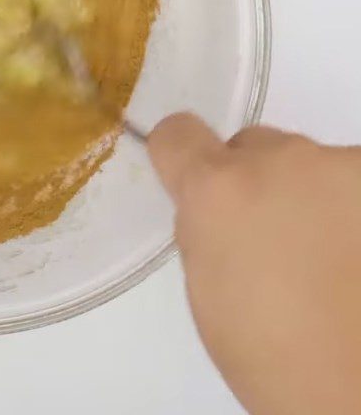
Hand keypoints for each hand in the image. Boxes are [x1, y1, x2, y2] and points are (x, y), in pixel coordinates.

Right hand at [149, 115, 360, 414]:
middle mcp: (275, 162)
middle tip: (276, 239)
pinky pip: (352, 179)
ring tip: (330, 254)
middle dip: (256, 183)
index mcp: (215, 189)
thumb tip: (215, 208)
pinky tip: (355, 253)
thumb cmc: (271, 350)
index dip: (181, 156)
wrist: (360, 384)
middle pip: (252, 148)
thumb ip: (205, 226)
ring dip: (309, 194)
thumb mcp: (208, 286)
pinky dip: (352, 208)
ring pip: (307, 164)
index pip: (176, 133)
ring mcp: (338, 166)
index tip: (194, 181)